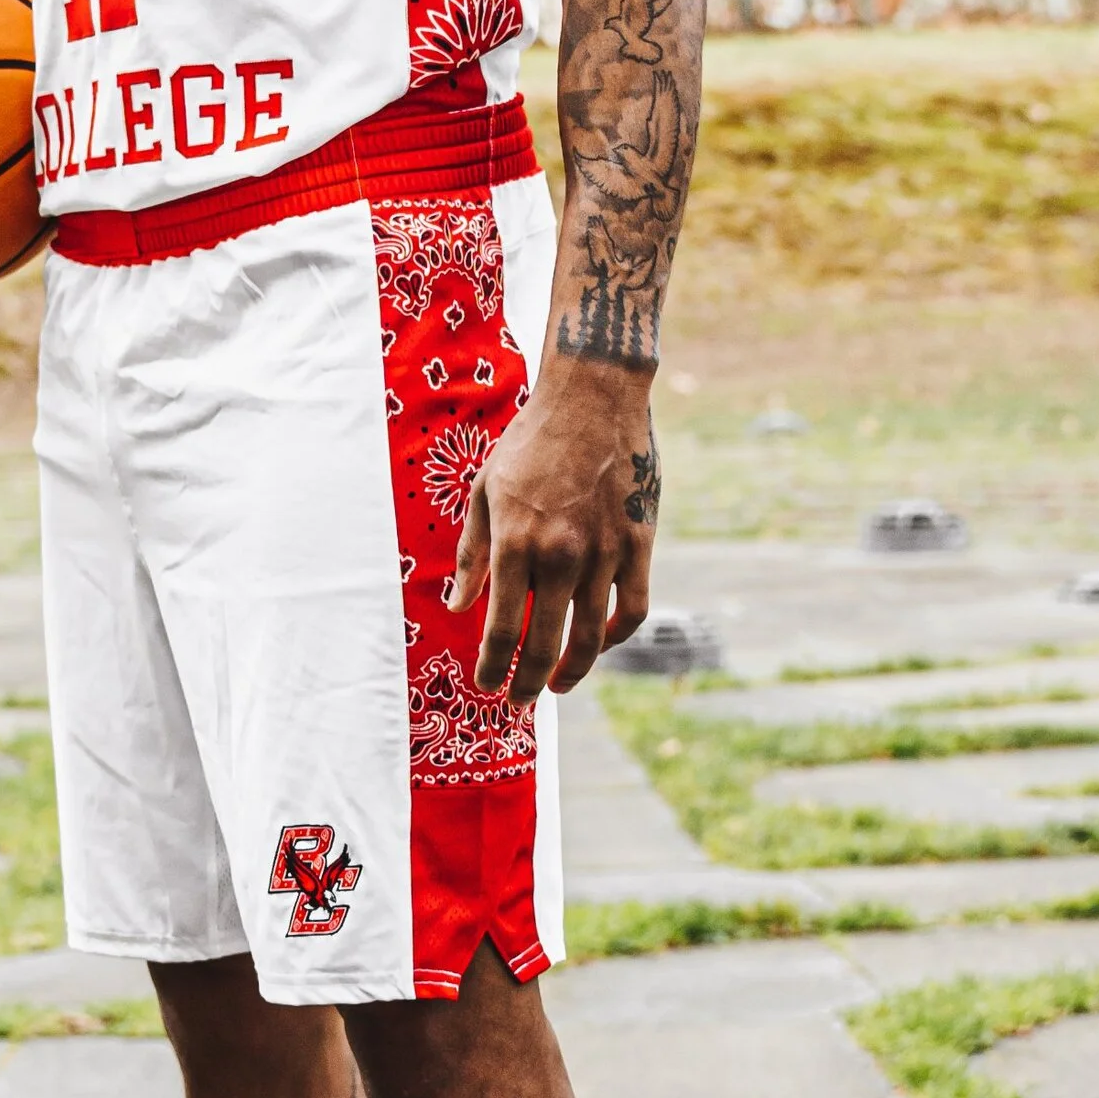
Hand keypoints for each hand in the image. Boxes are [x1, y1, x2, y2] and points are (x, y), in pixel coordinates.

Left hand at [447, 366, 658, 702]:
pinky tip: (602, 642)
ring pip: (594, 635)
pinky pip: (633, 607)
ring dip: (574, 670)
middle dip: (527, 682)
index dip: (493, 667)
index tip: (486, 686)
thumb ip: (474, 554)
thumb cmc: (530, 441)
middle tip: (518, 701)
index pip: (502, 628)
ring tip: (557, 684)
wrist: (593, 396)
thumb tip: (459, 607)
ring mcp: (605, 552)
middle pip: (546, 643)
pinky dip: (619, 634)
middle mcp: (560, 555)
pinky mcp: (639, 542)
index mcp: (515, 543)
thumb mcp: (484, 490)